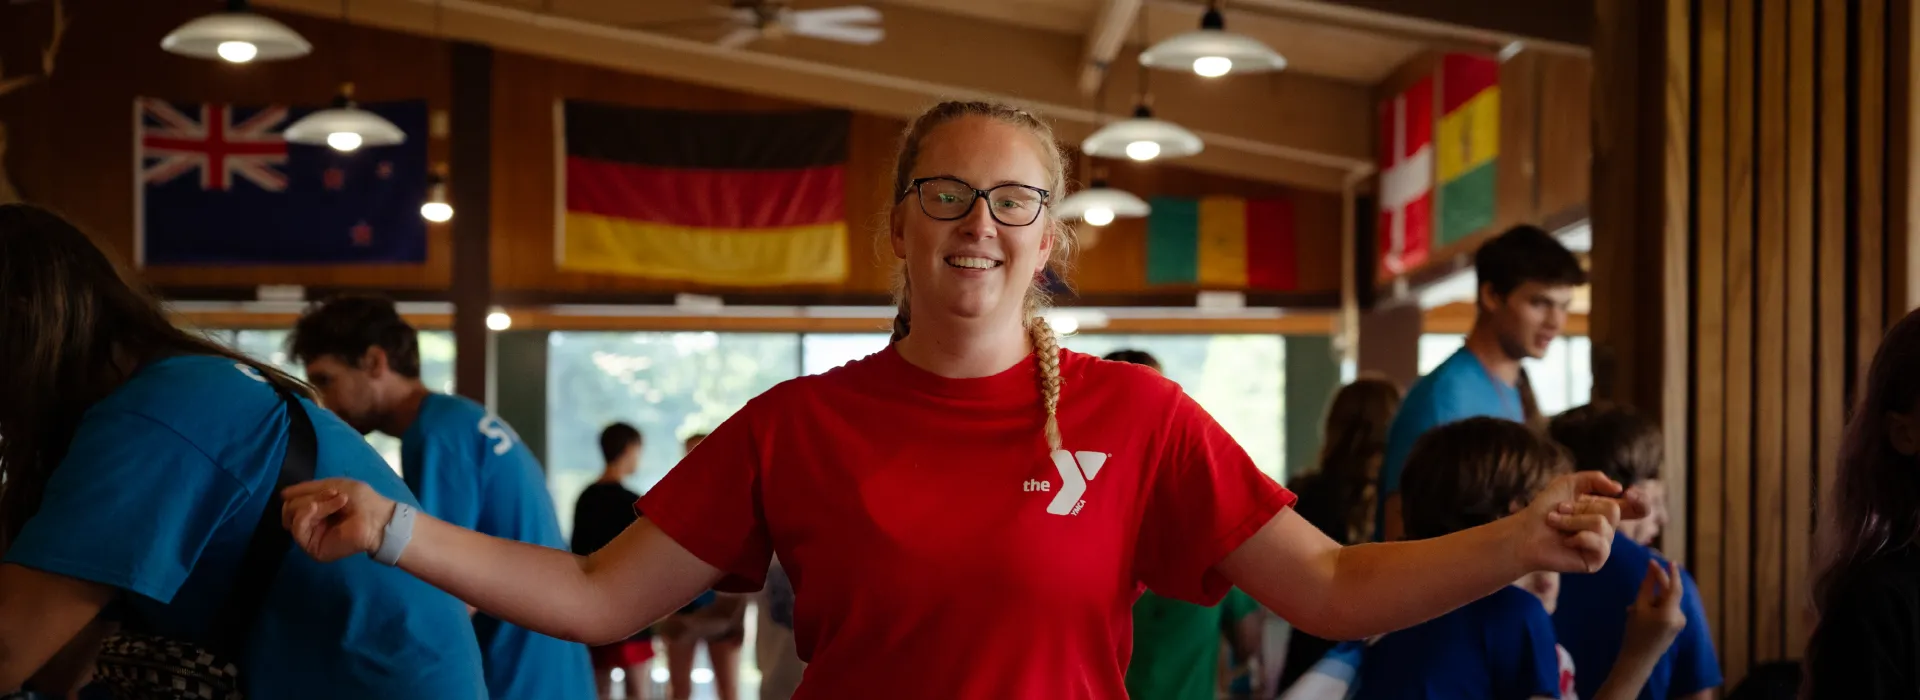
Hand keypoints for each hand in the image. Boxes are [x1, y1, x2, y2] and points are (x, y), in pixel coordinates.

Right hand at [281, 478, 397, 562]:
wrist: (377, 519)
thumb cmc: (361, 500)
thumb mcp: (333, 485)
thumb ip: (307, 489)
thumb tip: (283, 494)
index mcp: (315, 508)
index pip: (292, 500)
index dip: (302, 491)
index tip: (327, 488)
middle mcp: (310, 522)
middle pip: (289, 507)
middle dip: (309, 496)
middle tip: (333, 494)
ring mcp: (310, 536)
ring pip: (291, 516)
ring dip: (312, 503)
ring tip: (336, 502)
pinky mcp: (312, 547)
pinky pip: (297, 529)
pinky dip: (306, 514)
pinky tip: (318, 508)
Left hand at [1512, 471, 1647, 573]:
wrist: (1525, 531)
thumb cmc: (1544, 508)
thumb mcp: (1568, 483)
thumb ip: (1594, 479)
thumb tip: (1619, 489)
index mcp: (1605, 511)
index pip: (1637, 509)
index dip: (1641, 502)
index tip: (1630, 493)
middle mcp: (1607, 529)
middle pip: (1612, 510)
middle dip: (1581, 506)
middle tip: (1560, 510)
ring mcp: (1603, 547)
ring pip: (1602, 524)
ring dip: (1573, 519)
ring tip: (1555, 522)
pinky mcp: (1595, 562)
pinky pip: (1599, 544)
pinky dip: (1578, 537)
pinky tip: (1565, 541)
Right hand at [1622, 559, 1686, 655]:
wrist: (1639, 659)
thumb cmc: (1635, 633)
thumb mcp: (1638, 608)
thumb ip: (1646, 587)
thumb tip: (1651, 570)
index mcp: (1671, 613)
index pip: (1675, 588)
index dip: (1672, 573)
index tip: (1669, 560)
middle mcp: (1680, 616)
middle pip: (1670, 593)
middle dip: (1659, 582)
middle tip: (1649, 567)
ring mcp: (1679, 622)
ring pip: (1666, 602)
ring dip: (1652, 598)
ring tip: (1634, 608)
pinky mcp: (1676, 626)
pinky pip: (1665, 610)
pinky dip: (1654, 607)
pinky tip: (1641, 614)